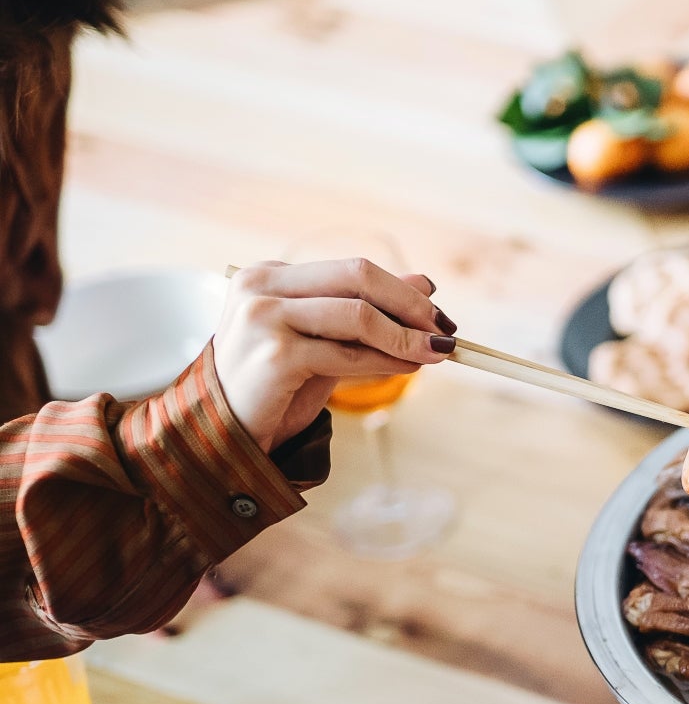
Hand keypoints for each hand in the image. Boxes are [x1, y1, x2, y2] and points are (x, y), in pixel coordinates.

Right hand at [213, 259, 453, 449]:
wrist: (228, 432)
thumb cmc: (277, 386)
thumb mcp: (326, 340)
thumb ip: (368, 309)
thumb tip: (426, 282)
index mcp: (270, 275)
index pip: (352, 270)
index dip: (402, 291)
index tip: (437, 314)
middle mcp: (261, 287)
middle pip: (358, 276)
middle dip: (411, 304)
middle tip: (445, 330)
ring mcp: (264, 318)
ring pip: (358, 315)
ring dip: (406, 337)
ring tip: (435, 353)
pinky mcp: (275, 355)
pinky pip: (349, 354)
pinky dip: (387, 361)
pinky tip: (408, 368)